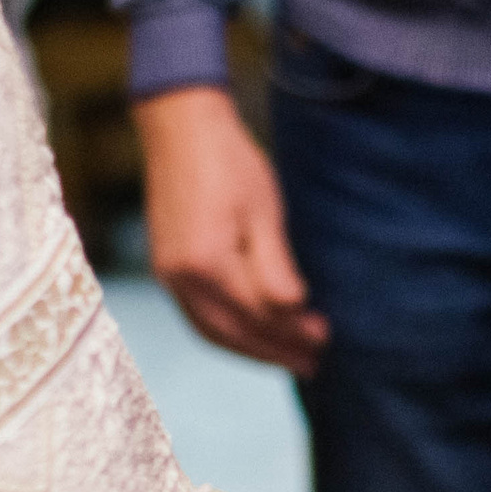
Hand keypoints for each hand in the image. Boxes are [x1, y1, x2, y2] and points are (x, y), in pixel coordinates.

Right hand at [135, 86, 329, 374]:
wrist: (180, 127)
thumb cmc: (229, 162)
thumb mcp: (264, 213)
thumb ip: (276, 269)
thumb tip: (293, 313)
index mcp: (206, 263)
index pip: (256, 315)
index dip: (291, 332)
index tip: (324, 339)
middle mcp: (179, 278)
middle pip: (232, 333)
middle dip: (274, 352)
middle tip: (312, 364)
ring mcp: (167, 275)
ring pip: (211, 332)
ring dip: (250, 350)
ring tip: (287, 358)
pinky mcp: (166, 268)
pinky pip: (197, 316)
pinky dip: (227, 333)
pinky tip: (250, 334)